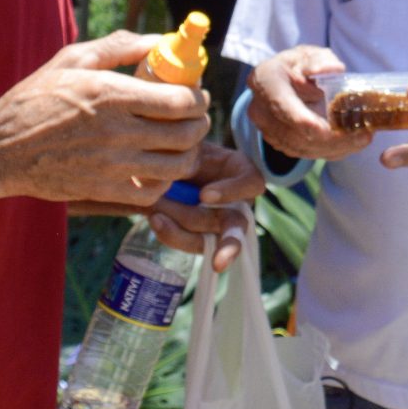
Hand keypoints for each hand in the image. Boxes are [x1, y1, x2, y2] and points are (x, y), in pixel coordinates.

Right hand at [0, 31, 210, 206]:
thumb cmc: (35, 99)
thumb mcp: (72, 59)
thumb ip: (119, 46)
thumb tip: (158, 40)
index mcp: (111, 95)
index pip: (180, 102)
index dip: (200, 99)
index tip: (198, 96)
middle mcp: (116, 132)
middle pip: (186, 135)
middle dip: (200, 125)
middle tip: (195, 119)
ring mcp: (111, 166)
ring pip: (176, 166)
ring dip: (187, 154)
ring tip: (181, 144)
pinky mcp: (102, 191)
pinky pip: (151, 192)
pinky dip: (163, 181)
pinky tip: (156, 167)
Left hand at [148, 144, 267, 271]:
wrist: (169, 161)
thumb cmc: (185, 149)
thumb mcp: (187, 145)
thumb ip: (182, 155)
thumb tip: (160, 171)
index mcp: (243, 174)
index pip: (251, 184)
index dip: (232, 192)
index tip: (204, 195)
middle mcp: (238, 204)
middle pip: (236, 228)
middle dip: (229, 247)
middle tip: (219, 263)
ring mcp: (219, 225)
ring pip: (208, 241)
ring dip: (180, 230)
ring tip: (155, 214)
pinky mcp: (200, 237)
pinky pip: (189, 242)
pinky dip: (171, 234)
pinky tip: (156, 221)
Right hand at [245, 46, 372, 161]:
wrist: (286, 80)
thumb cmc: (300, 65)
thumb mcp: (311, 54)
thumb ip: (321, 60)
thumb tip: (332, 69)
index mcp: (264, 80)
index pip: (280, 104)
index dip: (301, 120)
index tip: (325, 130)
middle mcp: (260, 109)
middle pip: (293, 133)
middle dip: (329, 139)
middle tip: (362, 135)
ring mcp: (268, 130)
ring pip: (301, 148)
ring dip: (334, 148)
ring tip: (362, 139)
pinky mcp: (280, 143)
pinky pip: (305, 153)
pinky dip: (330, 151)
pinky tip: (352, 144)